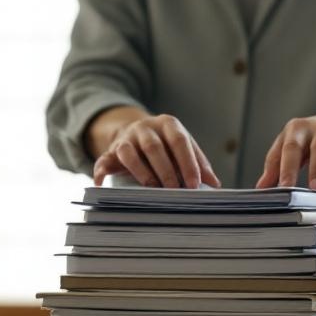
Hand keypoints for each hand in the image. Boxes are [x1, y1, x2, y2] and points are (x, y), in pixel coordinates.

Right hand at [86, 107, 220, 188]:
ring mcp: (126, 138)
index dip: (187, 163)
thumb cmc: (166, 145)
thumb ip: (198, 162)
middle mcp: (145, 127)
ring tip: (152, 189)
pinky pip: (103, 161)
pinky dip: (101, 172)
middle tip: (175, 190)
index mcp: (167, 124)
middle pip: (154, 147)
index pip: (179, 141)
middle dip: (165, 170)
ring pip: (129, 152)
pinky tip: (102, 185)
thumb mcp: (182, 147)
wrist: (134, 131)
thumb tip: (215, 184)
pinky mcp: (110, 151)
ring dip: (141, 172)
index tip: (194, 184)